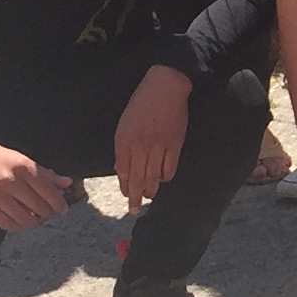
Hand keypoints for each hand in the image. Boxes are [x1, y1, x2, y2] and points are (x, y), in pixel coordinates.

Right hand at [0, 135, 70, 232]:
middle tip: (47, 211)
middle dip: (47, 212)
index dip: (59, 204)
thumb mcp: (23, 159)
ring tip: (33, 215)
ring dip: (33, 220)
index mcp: (23, 167)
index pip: (49, 192)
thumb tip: (66, 183)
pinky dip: (18, 225)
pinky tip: (20, 219)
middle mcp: (11, 181)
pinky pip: (8, 224)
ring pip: (26, 219)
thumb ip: (46, 174)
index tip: (62, 209)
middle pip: (40, 208)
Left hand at [113, 66, 192, 207]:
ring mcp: (158, 146)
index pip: (123, 171)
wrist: (164, 86)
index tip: (126, 196)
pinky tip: (163, 179)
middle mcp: (139, 146)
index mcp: (124, 140)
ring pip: (153, 177)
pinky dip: (166, 177)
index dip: (125, 186)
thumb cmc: (142, 103)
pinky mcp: (174, 144)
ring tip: (149, 196)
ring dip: (151, 190)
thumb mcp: (124, 123)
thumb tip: (123, 169)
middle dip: (135, 197)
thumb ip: (122, 147)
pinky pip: (169, 168)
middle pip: (137, 179)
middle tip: (134, 209)